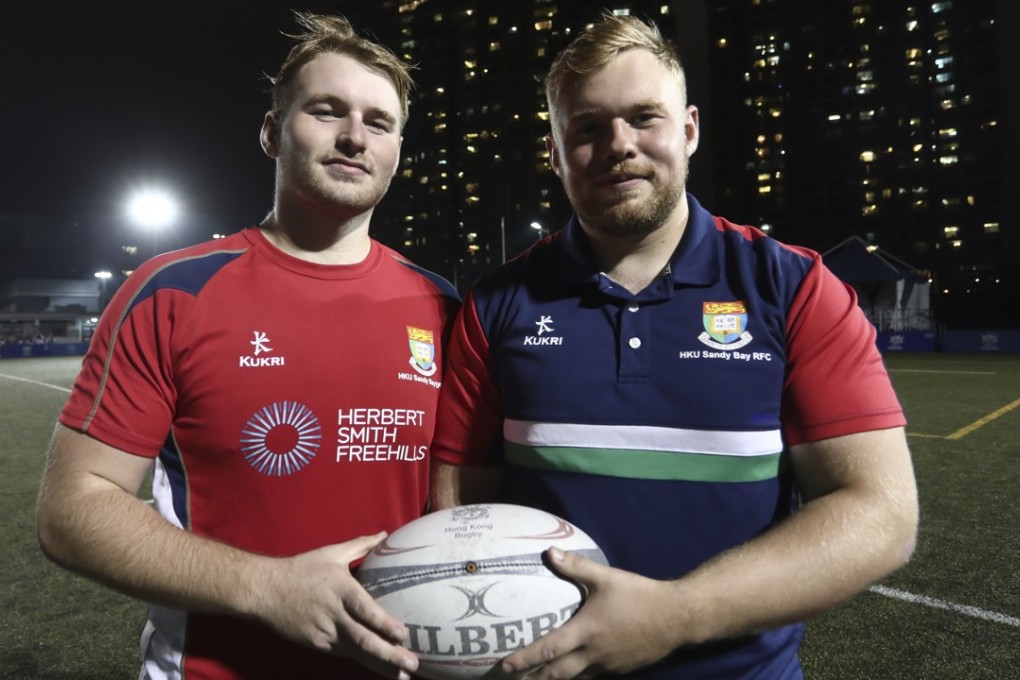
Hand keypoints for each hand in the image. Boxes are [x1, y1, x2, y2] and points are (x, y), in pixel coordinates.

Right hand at [254, 532, 418, 679]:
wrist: (265, 591)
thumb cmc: (301, 569)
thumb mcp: (332, 553)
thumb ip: (361, 545)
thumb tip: (385, 534)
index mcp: (341, 590)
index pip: (365, 610)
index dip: (383, 624)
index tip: (403, 634)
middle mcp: (334, 615)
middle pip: (364, 640)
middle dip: (389, 655)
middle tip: (412, 665)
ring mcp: (325, 634)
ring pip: (356, 653)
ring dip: (380, 666)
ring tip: (402, 678)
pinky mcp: (317, 645)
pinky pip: (344, 653)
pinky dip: (362, 661)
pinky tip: (380, 669)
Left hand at [500, 548, 677, 679]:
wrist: (677, 618)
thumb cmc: (640, 595)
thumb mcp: (607, 578)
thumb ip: (576, 566)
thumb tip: (549, 552)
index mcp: (587, 631)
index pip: (548, 649)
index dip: (524, 659)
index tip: (503, 665)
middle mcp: (593, 654)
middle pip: (556, 675)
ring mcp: (607, 666)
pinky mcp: (619, 670)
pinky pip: (591, 678)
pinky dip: (576, 679)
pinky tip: (569, 677)